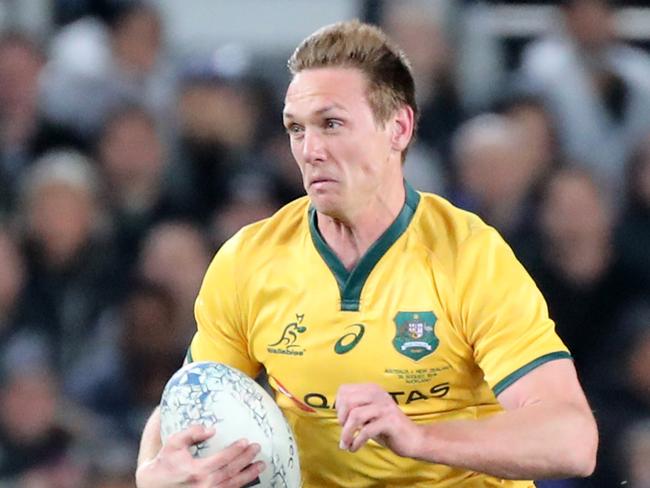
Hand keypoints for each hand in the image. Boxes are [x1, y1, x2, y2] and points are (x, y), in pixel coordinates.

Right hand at [135, 425, 264, 487]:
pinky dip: (240, 486)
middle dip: (246, 460)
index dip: (235, 450)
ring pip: (233, 485)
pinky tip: (248, 478)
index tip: (246, 441)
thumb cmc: (166, 461)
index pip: (222, 459)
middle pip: (231, 471)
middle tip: (257, 448)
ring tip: (261, 465)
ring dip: (248, 474)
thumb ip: (192, 433)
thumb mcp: (174, 443)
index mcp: (196, 470)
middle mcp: (204, 485)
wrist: (155, 485)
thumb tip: (212, 429)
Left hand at [336, 383, 421, 457]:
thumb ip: (356, 410)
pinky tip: (354, 448)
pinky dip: (356, 441)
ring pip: (355, 415)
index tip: (342, 420)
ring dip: (346, 433)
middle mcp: (378, 394)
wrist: (414, 439)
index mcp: (371, 389)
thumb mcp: (369, 415)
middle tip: (344, 432)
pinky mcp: (390, 421)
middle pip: (348, 401)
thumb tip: (337, 414)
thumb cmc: (388, 428)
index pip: (344, 390)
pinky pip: (366, 430)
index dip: (338, 406)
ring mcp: (384, 407)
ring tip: (345, 444)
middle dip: (341, 419)